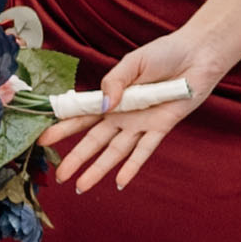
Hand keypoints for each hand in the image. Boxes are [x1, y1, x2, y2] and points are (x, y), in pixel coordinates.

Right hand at [44, 32, 218, 193]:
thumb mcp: (132, 62)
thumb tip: (103, 105)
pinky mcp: (161, 127)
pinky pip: (145, 150)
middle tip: (59, 177)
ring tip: (82, 188)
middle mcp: (122, 115)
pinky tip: (120, 182)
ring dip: (98, 169)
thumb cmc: (164, 54)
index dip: (62, 128)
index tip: (43, 140)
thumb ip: (114, 82)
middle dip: (76, 159)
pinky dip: (132, 166)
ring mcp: (140, 123)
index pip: (81, 116)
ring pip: (115, 151)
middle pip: (94, 141)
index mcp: (111, 97)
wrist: (197, 55)